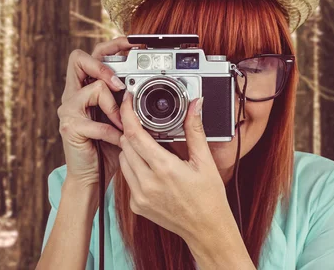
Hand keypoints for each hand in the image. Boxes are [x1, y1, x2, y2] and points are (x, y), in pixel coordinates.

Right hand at [57, 37, 138, 189]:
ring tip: (123, 124)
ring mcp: (68, 110)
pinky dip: (113, 132)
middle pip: (77, 59)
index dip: (109, 45)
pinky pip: (98, 122)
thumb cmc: (108, 147)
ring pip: (94, 88)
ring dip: (114, 107)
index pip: (91, 55)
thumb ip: (127, 101)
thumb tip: (151, 86)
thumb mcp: (120, 118)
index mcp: (84, 88)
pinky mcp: (70, 127)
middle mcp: (72, 94)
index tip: (131, 42)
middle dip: (103, 65)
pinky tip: (119, 141)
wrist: (90, 176)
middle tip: (120, 83)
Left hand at [118, 92, 231, 244]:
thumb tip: (195, 106)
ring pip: (123, 161)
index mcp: (164, 169)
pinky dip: (134, 167)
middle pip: (125, 145)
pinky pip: (127, 178)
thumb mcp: (204, 161)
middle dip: (132, 131)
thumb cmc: (209, 198)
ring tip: (150, 147)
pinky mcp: (136, 206)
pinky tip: (150, 168)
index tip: (128, 103)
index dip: (128, 115)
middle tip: (145, 125)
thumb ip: (195, 130)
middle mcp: (148, 184)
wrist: (207, 230)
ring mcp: (140, 197)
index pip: (135, 135)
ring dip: (131, 149)